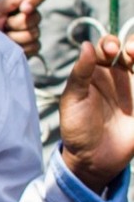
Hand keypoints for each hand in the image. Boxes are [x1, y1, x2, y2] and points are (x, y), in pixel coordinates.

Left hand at [0, 0, 44, 57]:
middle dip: (15, 22)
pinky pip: (33, 46)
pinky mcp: (32, 47)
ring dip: (14, 36)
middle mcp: (31, 16)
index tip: (23, 7)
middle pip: (35, 18)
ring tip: (3, 35)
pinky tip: (9, 44)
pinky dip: (19, 46)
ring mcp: (33, 32)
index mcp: (23, 3)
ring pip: (32, 34)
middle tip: (2, 24)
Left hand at [59, 34, 133, 192]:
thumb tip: (85, 45)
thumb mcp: (73, 99)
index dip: (109, 44)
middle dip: (131, 46)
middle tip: (129, 53)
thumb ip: (81, 73)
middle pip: (129, 51)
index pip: (105, 48)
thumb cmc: (77, 127)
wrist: (94, 158)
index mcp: (95, 72)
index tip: (110, 51)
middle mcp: (117, 76)